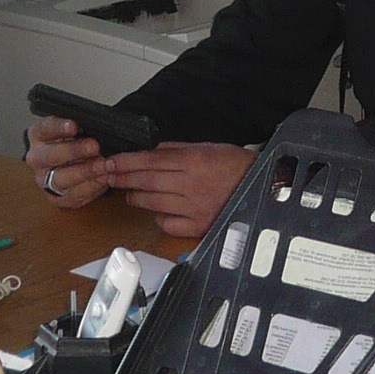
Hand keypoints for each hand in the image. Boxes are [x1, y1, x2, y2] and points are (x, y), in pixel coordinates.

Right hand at [25, 116, 108, 209]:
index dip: (59, 127)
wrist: (71, 166)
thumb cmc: (75, 141)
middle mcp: (37, 159)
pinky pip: (73, 195)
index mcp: (38, 135)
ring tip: (103, 166)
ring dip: (85, 172)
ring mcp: (44, 180)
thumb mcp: (75, 128)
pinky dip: (91, 187)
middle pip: (51, 155)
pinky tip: (103, 179)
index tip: (73, 126)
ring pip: (61, 179)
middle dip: (74, 151)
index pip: (45, 129)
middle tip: (94, 146)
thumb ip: (81, 124)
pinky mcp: (56, 198)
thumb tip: (97, 122)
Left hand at [99, 143, 255, 237]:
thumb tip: (155, 151)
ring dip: (135, 197)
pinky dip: (157, 217)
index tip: (111, 162)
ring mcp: (194, 208)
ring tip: (129, 193)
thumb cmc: (239, 166)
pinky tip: (155, 211)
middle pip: (147, 182)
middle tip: (109, 176)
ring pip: (153, 203)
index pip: (150, 160)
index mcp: (194, 161)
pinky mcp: (198, 226)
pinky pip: (167, 224)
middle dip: (123, 178)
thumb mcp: (211, 147)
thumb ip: (180, 149)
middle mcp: (191, 185)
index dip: (126, 162)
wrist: (265, 187)